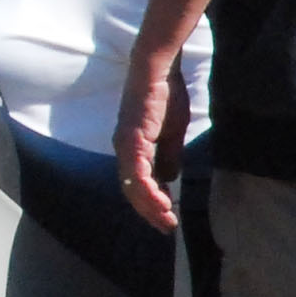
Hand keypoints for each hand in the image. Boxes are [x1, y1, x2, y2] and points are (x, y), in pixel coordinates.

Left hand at [115, 59, 186, 232]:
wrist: (159, 70)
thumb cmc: (165, 95)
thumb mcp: (171, 133)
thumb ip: (168, 156)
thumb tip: (169, 178)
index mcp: (133, 149)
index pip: (138, 184)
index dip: (151, 203)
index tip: (168, 218)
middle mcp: (124, 150)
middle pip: (132, 190)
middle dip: (150, 212)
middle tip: (167, 226)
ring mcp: (125, 146)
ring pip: (133, 186)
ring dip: (150, 206)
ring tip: (167, 219)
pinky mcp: (132, 140)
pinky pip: (137, 172)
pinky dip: (148, 190)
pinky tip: (162, 201)